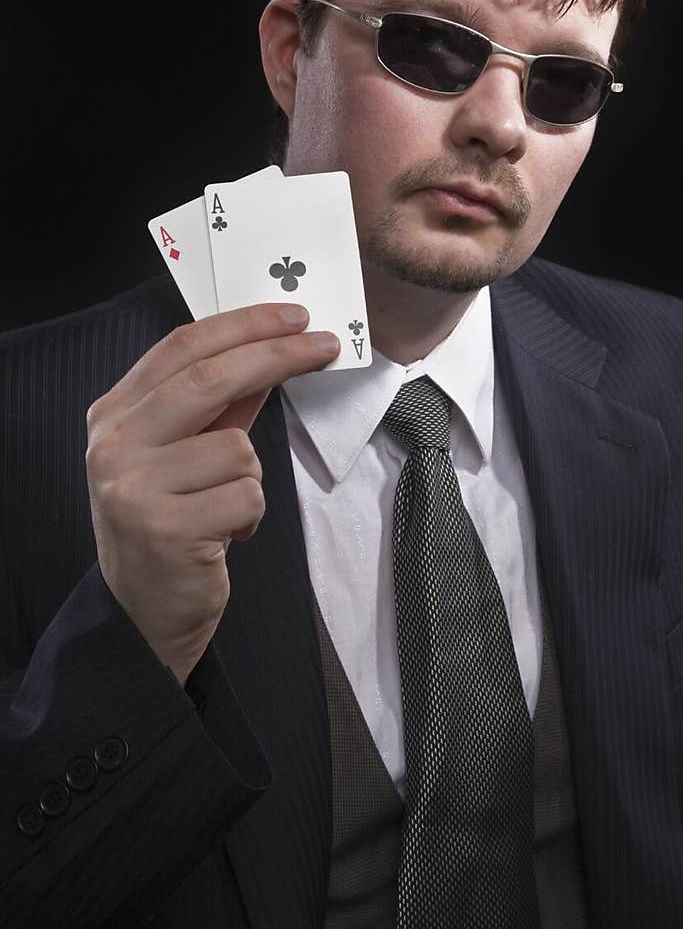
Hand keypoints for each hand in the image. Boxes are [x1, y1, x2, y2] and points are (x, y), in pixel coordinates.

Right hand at [85, 304, 339, 684]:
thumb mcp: (185, 455)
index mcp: (114, 415)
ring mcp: (134, 487)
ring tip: (221, 507)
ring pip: (239, 448)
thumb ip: (220, 404)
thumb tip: (273, 349)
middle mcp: (114, 445)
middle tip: (323, 345)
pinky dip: (249, 516)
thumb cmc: (171, 523)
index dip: (244, 325)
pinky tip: (220, 536)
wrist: (143, 611)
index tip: (293, 317)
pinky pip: (247, 496)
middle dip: (276, 355)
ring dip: (250, 479)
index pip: (182, 348)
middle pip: (210, 378)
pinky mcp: (165, 529)